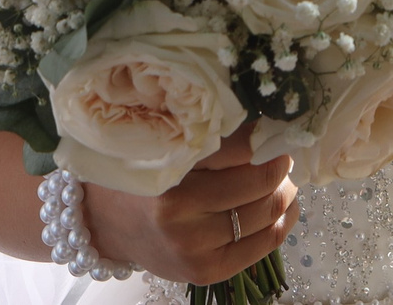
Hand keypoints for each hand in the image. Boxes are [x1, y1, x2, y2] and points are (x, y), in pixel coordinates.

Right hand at [85, 127, 298, 285]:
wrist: (106, 223)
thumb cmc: (139, 173)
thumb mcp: (163, 142)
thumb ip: (205, 132)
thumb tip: (266, 121)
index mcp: (166, 168)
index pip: (240, 145)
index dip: (267, 132)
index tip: (276, 123)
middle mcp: (177, 210)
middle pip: (260, 180)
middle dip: (281, 161)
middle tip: (282, 148)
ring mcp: (192, 246)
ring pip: (267, 211)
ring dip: (286, 188)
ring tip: (283, 175)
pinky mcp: (205, 271)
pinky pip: (264, 244)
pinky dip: (284, 220)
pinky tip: (286, 204)